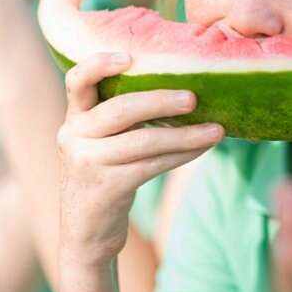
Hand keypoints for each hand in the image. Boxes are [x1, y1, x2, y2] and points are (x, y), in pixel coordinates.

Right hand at [56, 53, 223, 267]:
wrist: (85, 235)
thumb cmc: (104, 178)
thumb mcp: (99, 144)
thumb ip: (119, 118)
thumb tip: (178, 87)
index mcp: (74, 118)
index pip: (77, 81)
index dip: (99, 64)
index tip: (130, 56)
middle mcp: (74, 136)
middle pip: (120, 110)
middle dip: (160, 101)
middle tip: (194, 98)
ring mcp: (87, 163)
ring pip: (143, 141)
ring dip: (185, 134)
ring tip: (217, 129)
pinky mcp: (106, 189)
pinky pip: (152, 166)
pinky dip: (182, 155)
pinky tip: (203, 148)